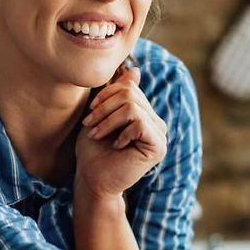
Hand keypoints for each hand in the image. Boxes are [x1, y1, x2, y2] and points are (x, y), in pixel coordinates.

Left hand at [75, 65, 167, 198]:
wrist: (92, 179)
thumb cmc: (93, 150)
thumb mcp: (101, 115)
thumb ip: (117, 94)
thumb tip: (136, 70)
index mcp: (144, 114)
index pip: (129, 88)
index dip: (106, 95)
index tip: (90, 112)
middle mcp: (156, 123)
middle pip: (130, 94)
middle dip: (104, 107)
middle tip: (90, 124)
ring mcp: (159, 135)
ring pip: (132, 107)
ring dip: (108, 120)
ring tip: (96, 134)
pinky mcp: (158, 147)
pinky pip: (139, 123)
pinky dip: (121, 132)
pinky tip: (116, 146)